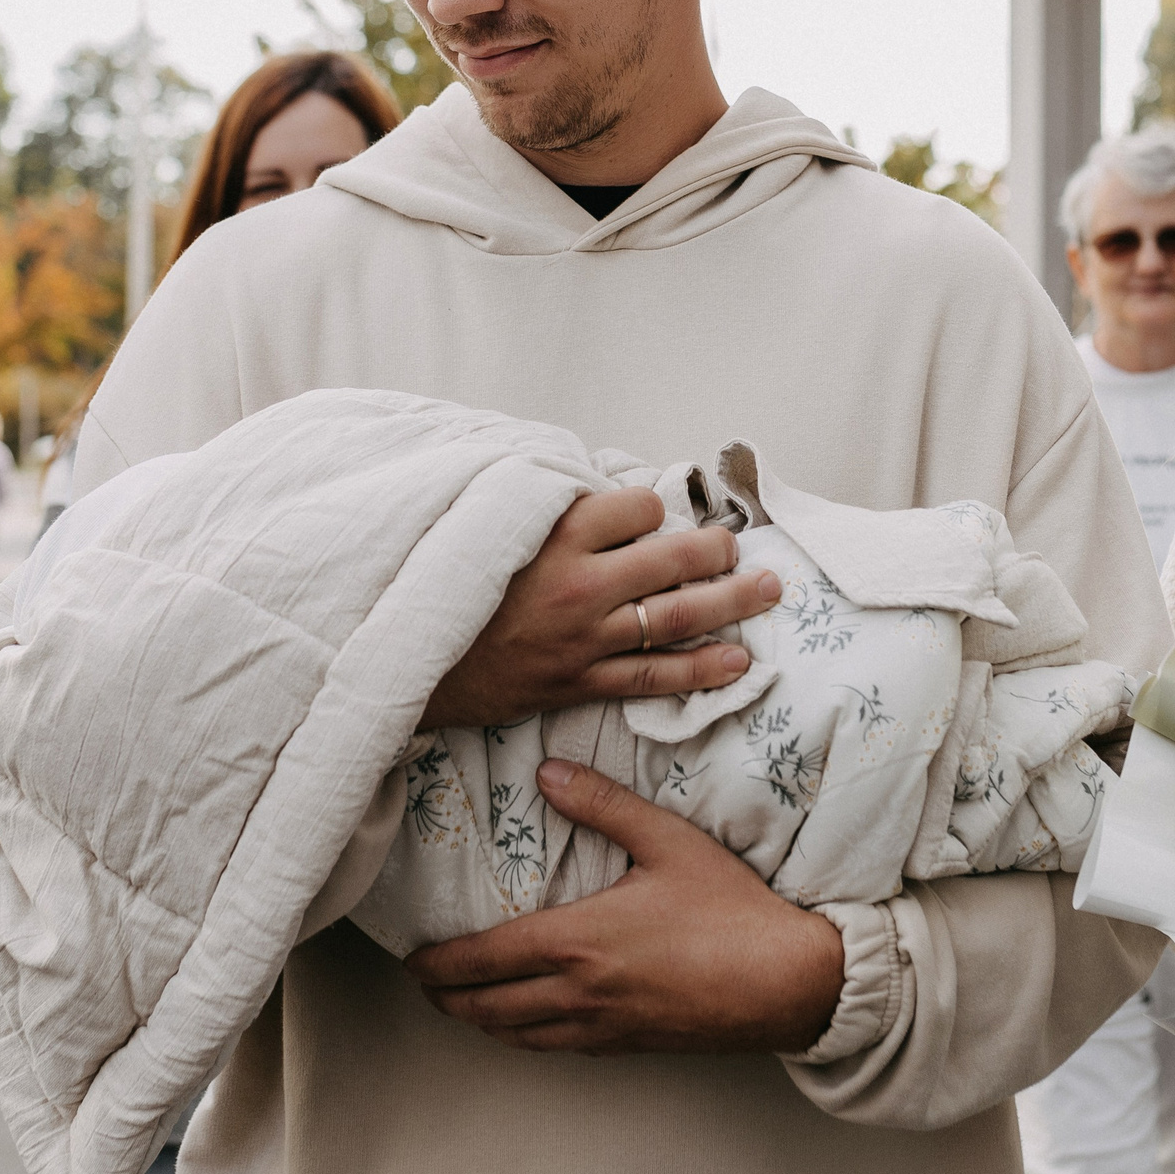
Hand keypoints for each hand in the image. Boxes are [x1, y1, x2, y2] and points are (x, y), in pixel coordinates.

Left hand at [404, 760, 844, 1054]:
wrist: (786, 982)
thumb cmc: (731, 910)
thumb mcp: (669, 842)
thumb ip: (604, 805)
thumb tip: (547, 772)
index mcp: (574, 942)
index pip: (478, 961)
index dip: (434, 964)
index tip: (411, 957)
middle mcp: (575, 992)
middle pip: (482, 1008)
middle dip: (444, 997)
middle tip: (426, 981)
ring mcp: (598, 1027)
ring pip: (512, 1036)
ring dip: (478, 1020)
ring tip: (465, 1001)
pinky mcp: (625, 1045)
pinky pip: (552, 1047)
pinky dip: (522, 1035)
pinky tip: (528, 1020)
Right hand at [423, 486, 781, 730]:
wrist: (404, 658)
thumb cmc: (451, 580)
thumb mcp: (493, 524)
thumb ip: (557, 506)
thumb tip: (618, 490)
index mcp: (556, 536)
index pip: (640, 508)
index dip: (655, 509)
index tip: (656, 516)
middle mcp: (577, 585)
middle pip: (674, 560)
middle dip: (717, 551)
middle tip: (737, 548)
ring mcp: (582, 638)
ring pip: (676, 617)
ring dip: (732, 601)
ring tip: (769, 589)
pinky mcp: (577, 683)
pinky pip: (653, 677)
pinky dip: (702, 670)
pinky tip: (741, 661)